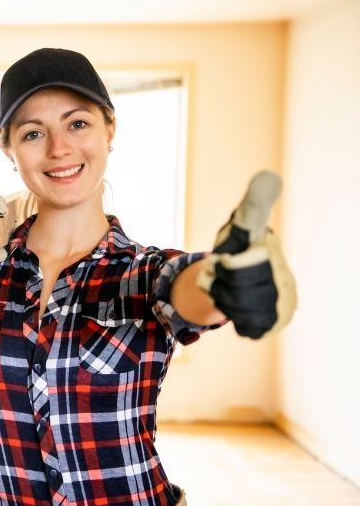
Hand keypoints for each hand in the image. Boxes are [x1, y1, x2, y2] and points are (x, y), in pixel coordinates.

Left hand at [196, 171, 296, 338]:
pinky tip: (234, 304)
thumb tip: (268, 176)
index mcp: (276, 258)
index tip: (223, 259)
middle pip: (236, 294)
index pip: (239, 268)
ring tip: (223, 286)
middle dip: (219, 283)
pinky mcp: (273, 326)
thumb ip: (253, 203)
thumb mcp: (243, 223)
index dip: (225, 265)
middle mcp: (287, 285)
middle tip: (217, 273)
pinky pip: (245, 328)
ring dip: (221, 299)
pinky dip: (232, 317)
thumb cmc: (243, 244)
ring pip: (237, 312)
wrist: (247, 276)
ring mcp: (282, 309)